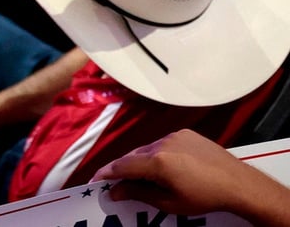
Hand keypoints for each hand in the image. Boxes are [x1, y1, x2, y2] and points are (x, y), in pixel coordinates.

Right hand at [92, 129, 279, 216]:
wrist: (239, 184)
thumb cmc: (206, 197)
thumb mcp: (168, 202)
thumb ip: (138, 193)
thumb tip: (116, 191)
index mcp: (157, 162)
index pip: (121, 166)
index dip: (106, 174)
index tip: (97, 181)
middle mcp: (163, 144)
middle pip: (132, 156)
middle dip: (123, 169)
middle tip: (116, 183)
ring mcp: (175, 136)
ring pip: (147, 149)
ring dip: (141, 162)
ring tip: (144, 178)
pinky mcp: (186, 133)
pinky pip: (163, 143)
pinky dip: (157, 154)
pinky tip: (164, 167)